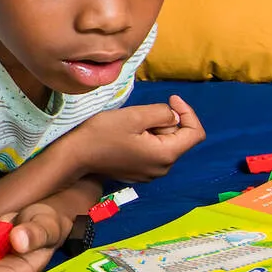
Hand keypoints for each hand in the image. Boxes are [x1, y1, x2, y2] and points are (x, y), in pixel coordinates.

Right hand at [68, 96, 203, 181]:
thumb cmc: (102, 134)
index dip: (188, 112)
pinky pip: (153, 151)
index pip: (195, 133)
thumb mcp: (134, 115)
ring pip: (165, 143)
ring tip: (131, 125)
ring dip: (155, 129)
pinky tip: (127, 136)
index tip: (171, 98)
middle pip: (179, 138)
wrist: (75, 156)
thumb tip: (173, 116)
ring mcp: (151, 173)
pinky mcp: (139, 173)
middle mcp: (163, 168)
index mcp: (166, 154)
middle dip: (166, 121)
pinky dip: (147, 139)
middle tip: (141, 114)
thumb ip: (162, 113)